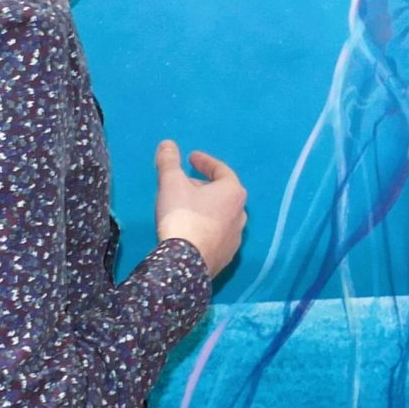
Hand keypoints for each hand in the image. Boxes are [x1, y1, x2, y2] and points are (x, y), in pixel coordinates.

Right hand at [155, 141, 246, 276]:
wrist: (185, 263)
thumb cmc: (182, 216)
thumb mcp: (171, 183)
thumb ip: (169, 161)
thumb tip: (167, 144)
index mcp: (233, 192)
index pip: (220, 170)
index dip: (204, 162)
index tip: (191, 158)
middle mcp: (241, 213)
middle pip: (222, 192)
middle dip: (203, 185)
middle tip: (183, 183)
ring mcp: (236, 236)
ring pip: (220, 214)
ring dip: (205, 207)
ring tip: (186, 206)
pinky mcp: (227, 255)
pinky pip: (216, 233)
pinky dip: (205, 226)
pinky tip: (191, 229)